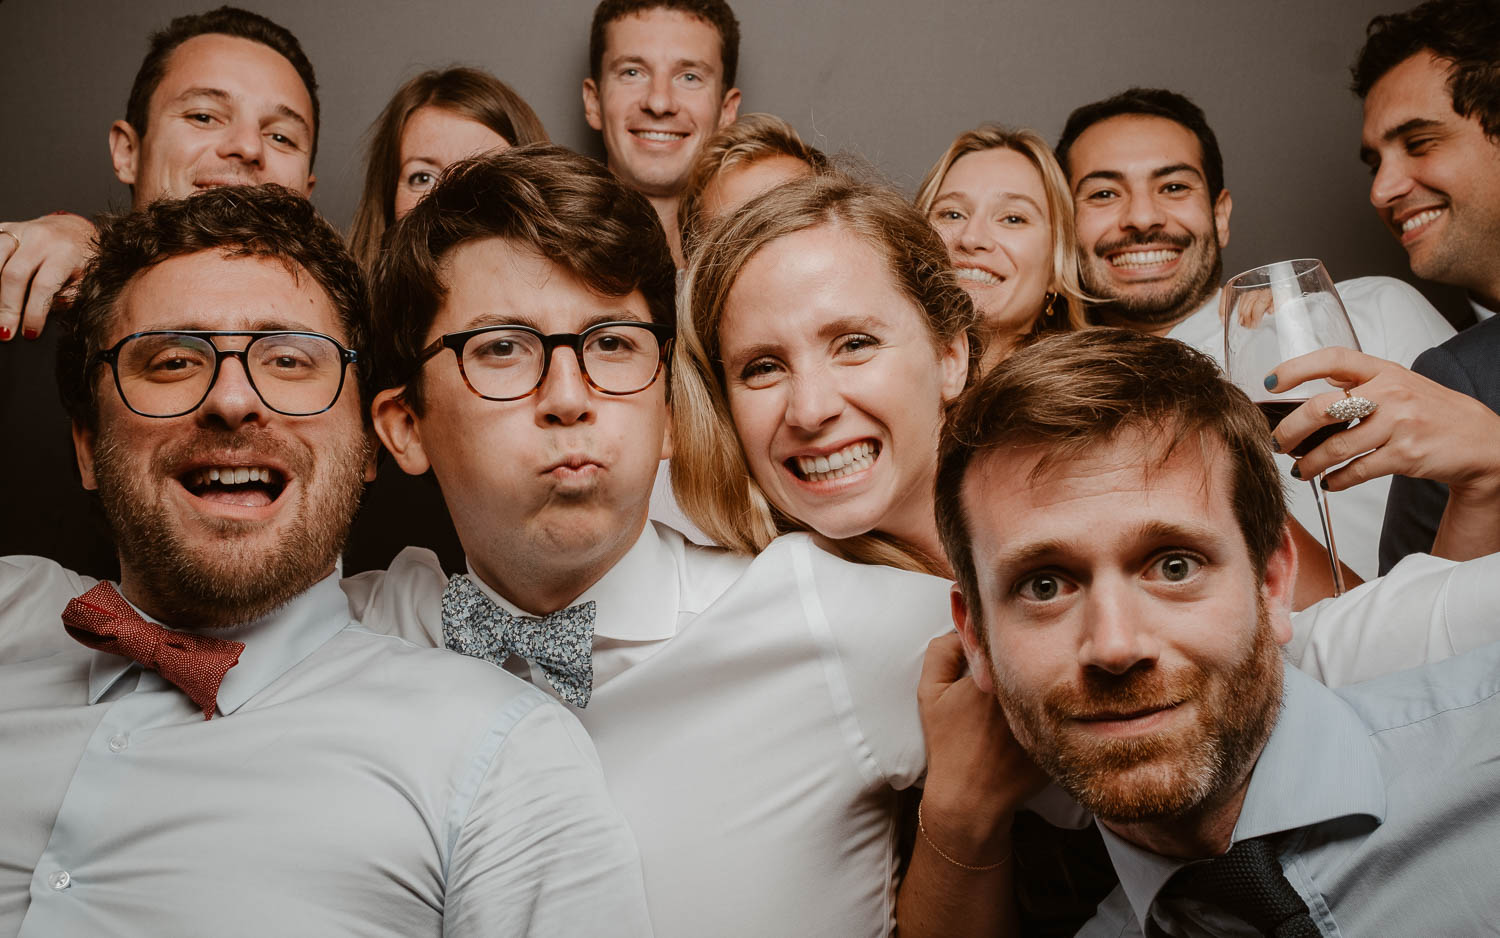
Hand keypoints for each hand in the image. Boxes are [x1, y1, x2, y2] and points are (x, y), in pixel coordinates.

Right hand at [0, 212, 95, 340]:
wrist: (71, 228)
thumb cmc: (80, 258)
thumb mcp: (88, 277)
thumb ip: (73, 294)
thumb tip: (53, 307)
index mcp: (64, 252)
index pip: (44, 286)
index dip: (34, 312)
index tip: (30, 333)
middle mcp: (40, 238)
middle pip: (13, 275)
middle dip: (7, 307)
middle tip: (5, 331)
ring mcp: (19, 231)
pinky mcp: (4, 229)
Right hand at [915, 632, 1046, 862]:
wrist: (971, 797)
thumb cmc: (947, 743)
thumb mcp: (930, 691)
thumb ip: (942, 650)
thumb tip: (964, 628)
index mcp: (995, 674)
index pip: (1005, 636)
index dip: (998, 636)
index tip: (991, 649)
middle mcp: (1027, 689)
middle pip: (1033, 655)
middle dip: (1023, 653)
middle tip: (1006, 671)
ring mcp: (1049, 712)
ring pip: (1051, 678)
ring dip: (1043, 677)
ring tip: (1028, 690)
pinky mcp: (1065, 732)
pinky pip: (1065, 707)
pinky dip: (1056, 704)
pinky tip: (1043, 712)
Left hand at [1266, 346, 1499, 496]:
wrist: (1481, 441)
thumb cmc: (1433, 411)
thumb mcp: (1401, 383)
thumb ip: (1361, 380)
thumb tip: (1319, 380)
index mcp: (1385, 371)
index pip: (1334, 359)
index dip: (1297, 368)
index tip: (1271, 382)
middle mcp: (1391, 393)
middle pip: (1322, 408)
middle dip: (1290, 429)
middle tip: (1277, 442)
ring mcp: (1399, 424)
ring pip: (1336, 446)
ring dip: (1310, 462)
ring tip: (1300, 470)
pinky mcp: (1405, 455)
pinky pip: (1357, 471)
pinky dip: (1337, 480)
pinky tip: (1329, 482)